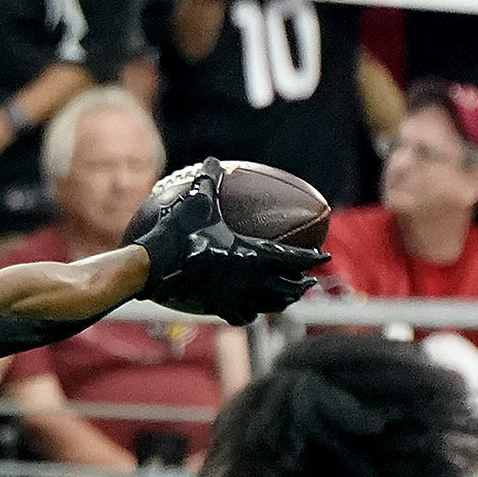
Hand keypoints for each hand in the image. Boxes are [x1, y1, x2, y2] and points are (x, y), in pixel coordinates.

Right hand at [128, 158, 328, 321]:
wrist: (155, 266)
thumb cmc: (179, 233)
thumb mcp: (197, 202)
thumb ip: (209, 180)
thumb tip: (213, 160)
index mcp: (251, 255)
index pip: (291, 258)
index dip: (310, 258)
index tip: (322, 257)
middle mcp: (248, 280)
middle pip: (286, 288)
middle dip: (301, 285)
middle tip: (309, 282)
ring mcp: (233, 296)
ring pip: (268, 306)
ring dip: (281, 302)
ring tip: (288, 299)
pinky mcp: (217, 307)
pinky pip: (241, 316)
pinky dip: (250, 314)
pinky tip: (250, 312)